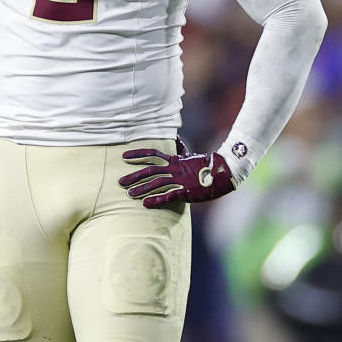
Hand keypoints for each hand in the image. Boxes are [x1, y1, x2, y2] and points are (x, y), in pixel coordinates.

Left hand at [118, 147, 235, 207]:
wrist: (222, 172)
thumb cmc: (205, 164)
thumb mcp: (190, 155)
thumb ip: (180, 148)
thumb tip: (174, 137)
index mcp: (174, 160)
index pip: (152, 154)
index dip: (138, 155)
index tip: (124, 157)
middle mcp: (174, 169)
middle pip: (150, 170)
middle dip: (134, 176)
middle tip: (120, 181)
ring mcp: (179, 180)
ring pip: (156, 183)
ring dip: (142, 189)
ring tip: (129, 194)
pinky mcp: (186, 191)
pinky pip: (168, 196)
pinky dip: (156, 200)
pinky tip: (145, 204)